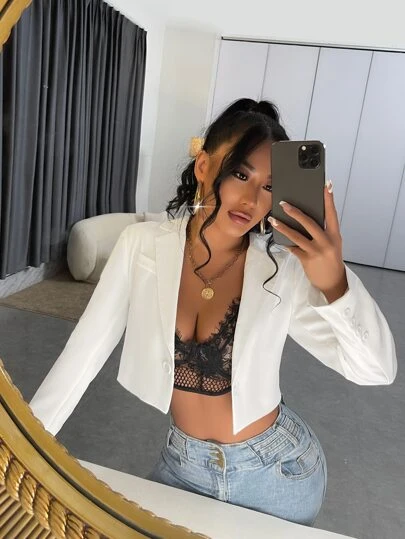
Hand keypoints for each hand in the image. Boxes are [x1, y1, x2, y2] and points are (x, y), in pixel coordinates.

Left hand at [268, 181, 347, 302]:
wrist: (333, 282)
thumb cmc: (331, 260)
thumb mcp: (333, 243)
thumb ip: (324, 231)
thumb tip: (306, 218)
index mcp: (335, 235)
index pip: (332, 213)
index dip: (329, 199)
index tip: (327, 185)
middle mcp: (327, 242)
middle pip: (310, 223)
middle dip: (295, 212)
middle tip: (284, 203)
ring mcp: (316, 251)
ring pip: (297, 236)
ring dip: (283, 227)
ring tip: (273, 219)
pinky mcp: (307, 260)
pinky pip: (293, 248)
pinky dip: (285, 242)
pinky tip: (278, 237)